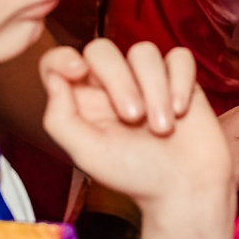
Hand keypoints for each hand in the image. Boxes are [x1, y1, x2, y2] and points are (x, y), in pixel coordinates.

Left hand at [40, 40, 230, 216]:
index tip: (78, 71)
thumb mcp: (88, 155)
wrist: (185, 190)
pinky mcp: (180, 79)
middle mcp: (112, 84)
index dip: (62, 58)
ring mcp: (147, 79)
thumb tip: (53, 80)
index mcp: (83, 100)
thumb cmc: (136, 176)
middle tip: (133, 118)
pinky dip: (181, 81)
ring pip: (143, 51)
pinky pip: (179, 57)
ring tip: (163, 127)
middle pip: (102, 49)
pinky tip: (181, 110)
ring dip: (155, 89)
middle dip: (119, 80)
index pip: (59, 62)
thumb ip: (61, 119)